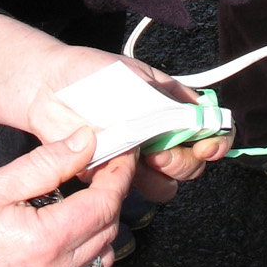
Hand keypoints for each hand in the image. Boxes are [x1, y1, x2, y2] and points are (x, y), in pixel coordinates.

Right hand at [0, 129, 132, 266]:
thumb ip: (47, 163)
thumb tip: (87, 140)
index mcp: (47, 242)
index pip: (105, 204)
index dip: (119, 175)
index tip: (122, 153)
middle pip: (109, 230)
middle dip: (112, 196)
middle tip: (103, 168)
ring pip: (100, 258)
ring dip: (101, 226)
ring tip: (83, 198)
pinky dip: (85, 254)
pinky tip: (64, 233)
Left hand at [27, 54, 233, 202]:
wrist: (48, 88)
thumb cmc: (93, 74)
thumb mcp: (136, 77)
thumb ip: (166, 101)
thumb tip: (195, 118)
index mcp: (173, 107)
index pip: (213, 129)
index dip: (217, 142)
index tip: (205, 146)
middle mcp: (162, 135)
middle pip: (194, 164)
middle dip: (183, 162)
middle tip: (158, 153)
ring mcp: (139, 157)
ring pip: (168, 185)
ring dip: (159, 177)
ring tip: (136, 158)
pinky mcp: (115, 175)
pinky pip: (132, 192)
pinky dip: (128, 183)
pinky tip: (113, 163)